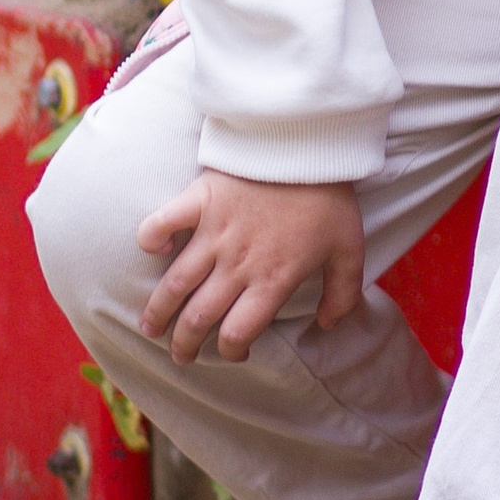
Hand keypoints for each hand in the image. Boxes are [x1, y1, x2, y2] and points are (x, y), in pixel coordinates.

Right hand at [137, 170, 364, 364]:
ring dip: (158, 310)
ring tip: (149, 326)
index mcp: (272, 280)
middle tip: (178, 354)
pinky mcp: (199, 200)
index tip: (230, 352)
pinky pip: (163, 224)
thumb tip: (328, 325)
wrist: (311, 145)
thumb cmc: (331, 198)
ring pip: (176, 283)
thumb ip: (343, 294)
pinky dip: (152, 239)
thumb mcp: (350, 250)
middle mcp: (237, 264)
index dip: (230, 352)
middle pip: (199, 318)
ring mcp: (214, 232)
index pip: (237, 334)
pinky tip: (153, 251)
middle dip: (184, 344)